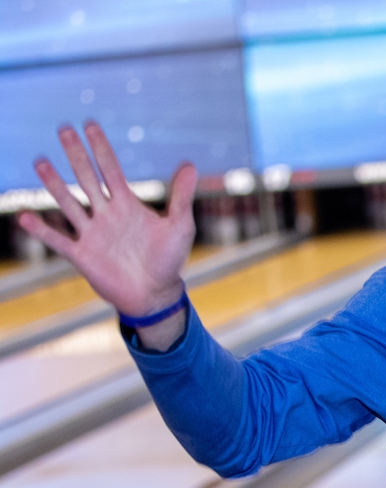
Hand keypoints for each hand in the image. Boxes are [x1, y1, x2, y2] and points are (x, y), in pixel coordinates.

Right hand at [16, 123, 196, 320]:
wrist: (156, 294)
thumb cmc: (169, 260)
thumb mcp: (179, 226)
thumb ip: (181, 196)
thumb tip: (190, 164)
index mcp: (127, 205)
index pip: (111, 170)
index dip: (101, 148)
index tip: (90, 125)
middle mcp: (106, 214)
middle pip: (87, 179)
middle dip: (77, 155)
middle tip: (64, 129)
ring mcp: (92, 233)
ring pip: (69, 204)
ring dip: (55, 184)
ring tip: (41, 162)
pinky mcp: (82, 255)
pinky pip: (58, 240)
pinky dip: (42, 231)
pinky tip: (25, 217)